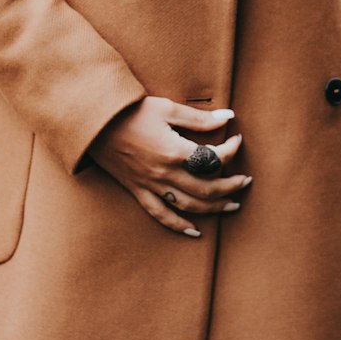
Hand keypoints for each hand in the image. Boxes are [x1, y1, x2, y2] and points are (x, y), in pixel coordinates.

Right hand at [87, 96, 251, 235]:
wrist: (94, 123)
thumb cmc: (131, 111)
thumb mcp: (167, 108)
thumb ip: (199, 118)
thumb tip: (229, 118)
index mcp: (175, 151)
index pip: (214, 159)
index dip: (231, 151)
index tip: (238, 141)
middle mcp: (165, 174)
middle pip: (207, 189)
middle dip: (231, 186)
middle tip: (245, 181)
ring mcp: (151, 185)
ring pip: (190, 206)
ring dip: (215, 208)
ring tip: (233, 205)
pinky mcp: (138, 191)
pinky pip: (161, 215)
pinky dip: (179, 226)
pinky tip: (195, 231)